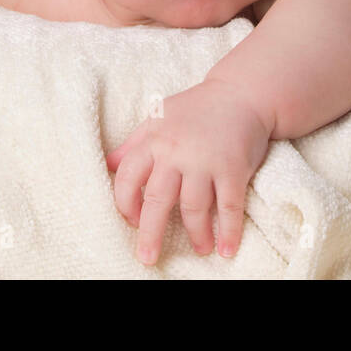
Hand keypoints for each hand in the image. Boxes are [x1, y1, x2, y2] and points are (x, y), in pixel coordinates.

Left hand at [105, 78, 272, 264]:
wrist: (242, 93)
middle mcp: (176, 151)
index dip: (125, 203)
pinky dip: (229, 230)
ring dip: (196, 234)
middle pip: (156, 199)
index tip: (132, 222)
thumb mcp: (159, 119)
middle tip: (148, 258)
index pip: (128, 177)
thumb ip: (135, 143)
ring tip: (200, 250)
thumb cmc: (196, 109)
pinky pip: (229, 206)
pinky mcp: (233, 168)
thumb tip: (108, 165)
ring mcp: (205, 161)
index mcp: (154, 140)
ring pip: (193, 207)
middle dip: (150, 232)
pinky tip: (227, 249)